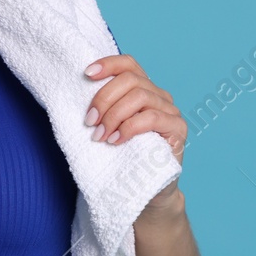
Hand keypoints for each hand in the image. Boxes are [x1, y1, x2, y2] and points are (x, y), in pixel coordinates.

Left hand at [83, 53, 186, 209]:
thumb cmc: (124, 158)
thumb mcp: (110, 128)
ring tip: (100, 136)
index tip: (86, 74)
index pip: (129, 64)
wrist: (147, 191)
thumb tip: (76, 94)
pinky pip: (152, 118)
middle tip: (89, 122)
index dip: (108, 63)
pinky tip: (116, 141)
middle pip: (130, 79)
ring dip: (114, 115)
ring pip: (140, 96)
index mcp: (143, 90)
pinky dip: (129, 127)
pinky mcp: (178, 129)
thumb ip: (104, 109)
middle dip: (104, 98)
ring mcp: (171, 111)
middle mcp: (160, 96)